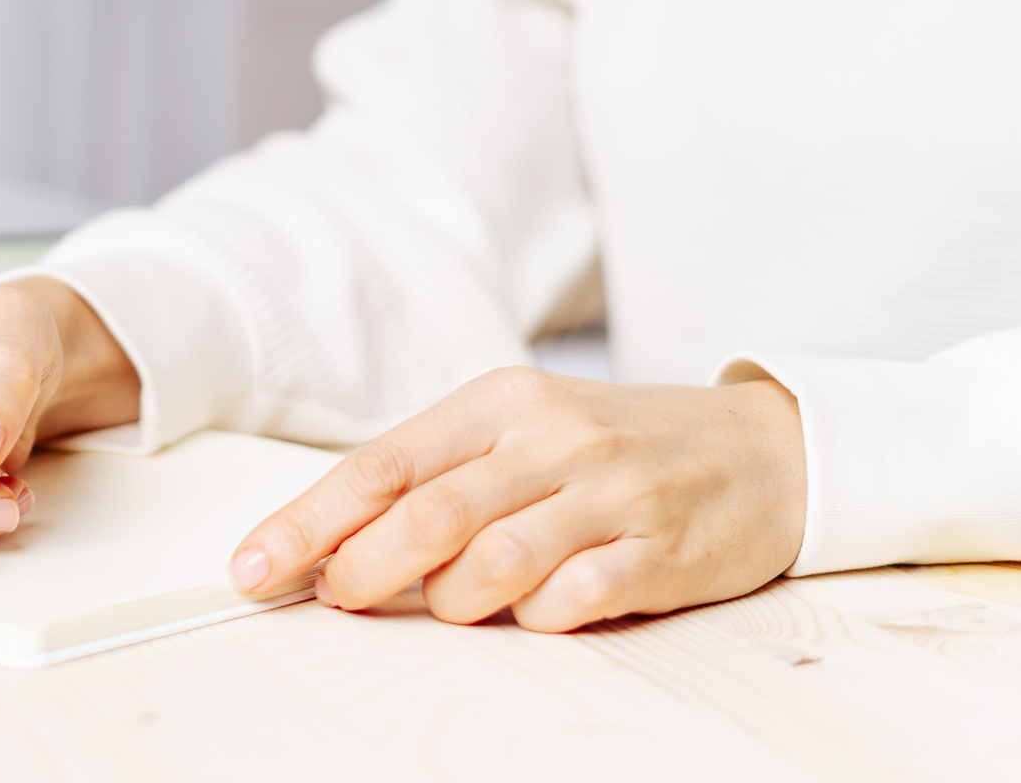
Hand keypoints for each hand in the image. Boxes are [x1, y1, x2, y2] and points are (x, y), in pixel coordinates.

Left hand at [226, 367, 804, 630]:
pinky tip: (533, 613)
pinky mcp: (663, 550)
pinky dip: (538, 617)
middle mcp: (550, 439)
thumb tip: (335, 546)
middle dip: (361, 568)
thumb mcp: (521, 433)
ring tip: (448, 606)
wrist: (766, 447)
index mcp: (497, 403)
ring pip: (495, 559)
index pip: (380, 465)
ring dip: (451, 599)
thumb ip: (439, 479)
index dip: (307, 522)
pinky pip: (578, 597)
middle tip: (334, 598)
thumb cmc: (616, 447)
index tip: (254, 568)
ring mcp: (609, 493)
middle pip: (427, 514)